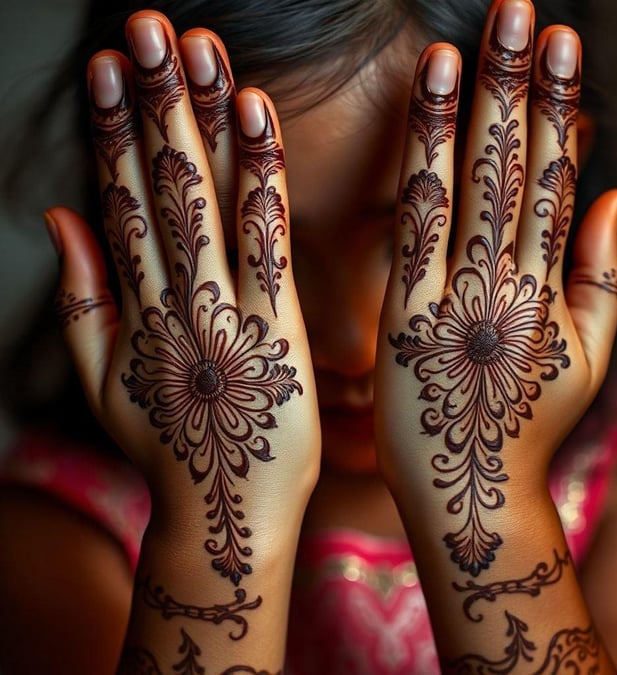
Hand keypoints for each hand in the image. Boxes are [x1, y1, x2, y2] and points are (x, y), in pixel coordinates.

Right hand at [47, 9, 318, 625]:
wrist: (222, 521)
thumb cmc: (172, 454)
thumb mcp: (107, 385)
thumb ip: (81, 301)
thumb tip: (60, 216)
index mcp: (135, 313)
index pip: (119, 202)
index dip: (110, 133)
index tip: (107, 69)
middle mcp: (173, 303)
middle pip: (159, 189)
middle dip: (151, 104)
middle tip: (146, 28)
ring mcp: (223, 315)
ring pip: (205, 203)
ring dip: (200, 120)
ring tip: (195, 49)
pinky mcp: (274, 332)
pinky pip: (264, 243)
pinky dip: (258, 177)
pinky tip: (256, 117)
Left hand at [375, 1, 616, 578]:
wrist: (474, 494)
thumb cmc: (527, 429)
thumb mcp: (585, 358)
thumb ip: (602, 276)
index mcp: (551, 289)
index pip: (557, 179)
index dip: (560, 108)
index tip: (561, 45)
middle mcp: (509, 283)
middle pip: (515, 169)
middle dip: (519, 85)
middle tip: (522, 10)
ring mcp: (456, 298)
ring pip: (467, 186)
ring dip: (468, 107)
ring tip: (466, 42)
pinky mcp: (404, 316)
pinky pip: (413, 226)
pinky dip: (420, 160)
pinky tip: (422, 107)